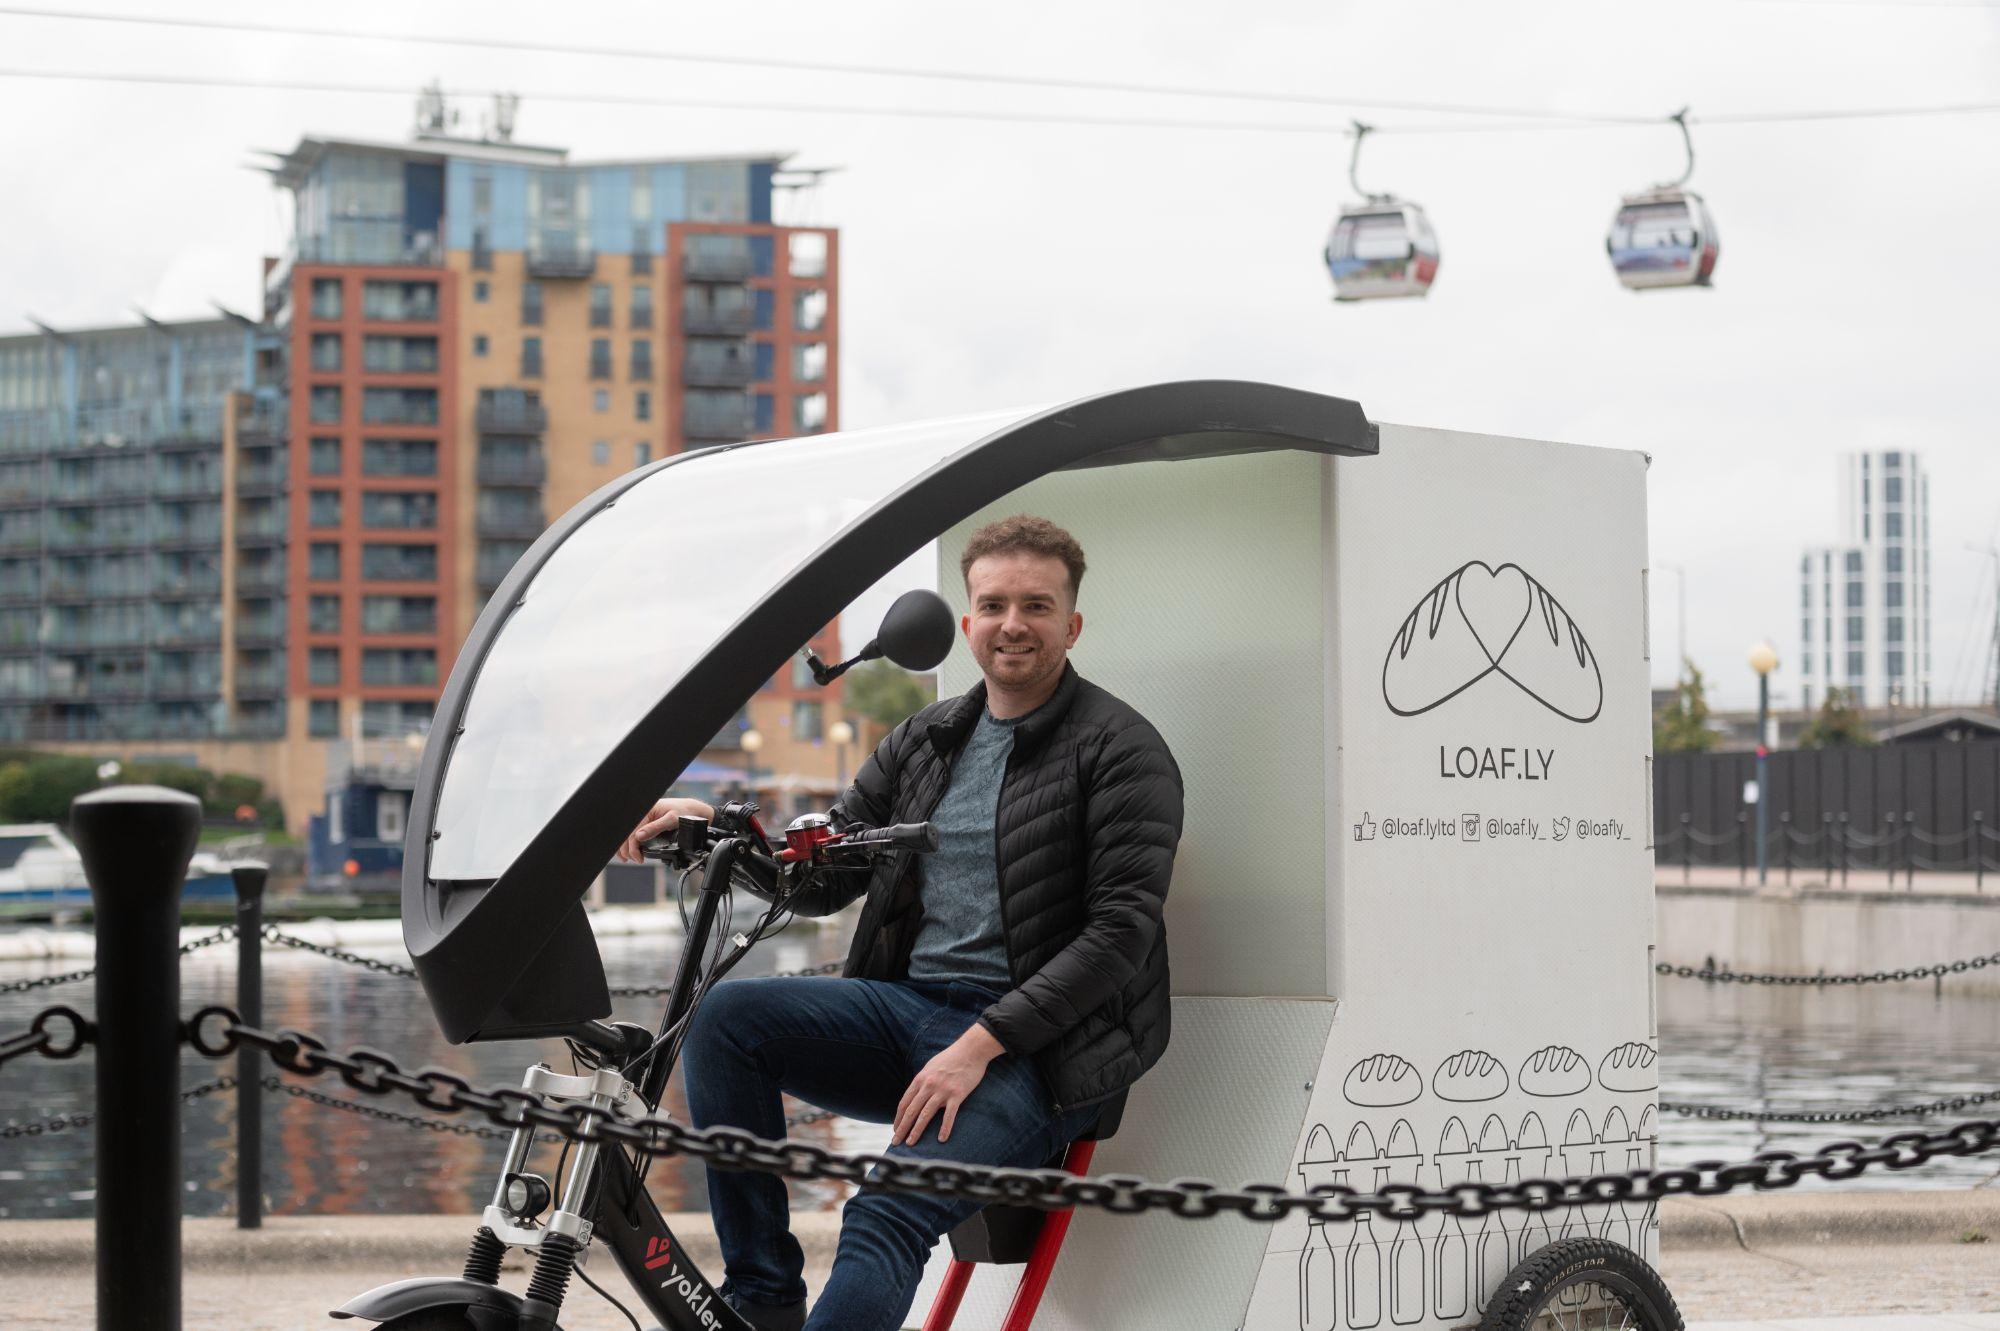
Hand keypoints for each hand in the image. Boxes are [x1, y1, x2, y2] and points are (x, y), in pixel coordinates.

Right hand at [616, 797, 714, 862]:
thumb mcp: (671, 820)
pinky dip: (632, 842)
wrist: (691, 809)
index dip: (633, 848)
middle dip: (628, 849)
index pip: (632, 833)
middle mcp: (644, 813)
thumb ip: (655, 828)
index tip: (639, 858)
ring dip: (627, 846)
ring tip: (630, 858)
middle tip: (636, 860)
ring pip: (629, 834)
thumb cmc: (683, 812)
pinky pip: (635, 831)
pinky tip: (632, 849)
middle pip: (628, 834)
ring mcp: (644, 817)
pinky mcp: (647, 821)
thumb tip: (639, 837)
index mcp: (647, 810)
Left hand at [893, 1023, 1004, 1145]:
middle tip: (896, 1142)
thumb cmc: (951, 1058)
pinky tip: (941, 1139)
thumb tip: (916, 1095)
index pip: (905, 1102)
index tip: (895, 1129)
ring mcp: (942, 1090)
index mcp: (920, 1079)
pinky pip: (949, 1115)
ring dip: (916, 1131)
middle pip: (911, 1111)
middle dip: (902, 1128)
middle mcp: (929, 1085)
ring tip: (910, 1143)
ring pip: (925, 1115)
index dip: (899, 1118)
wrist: (971, 1050)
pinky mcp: (957, 1094)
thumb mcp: (931, 1067)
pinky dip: (945, 1128)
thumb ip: (923, 1081)